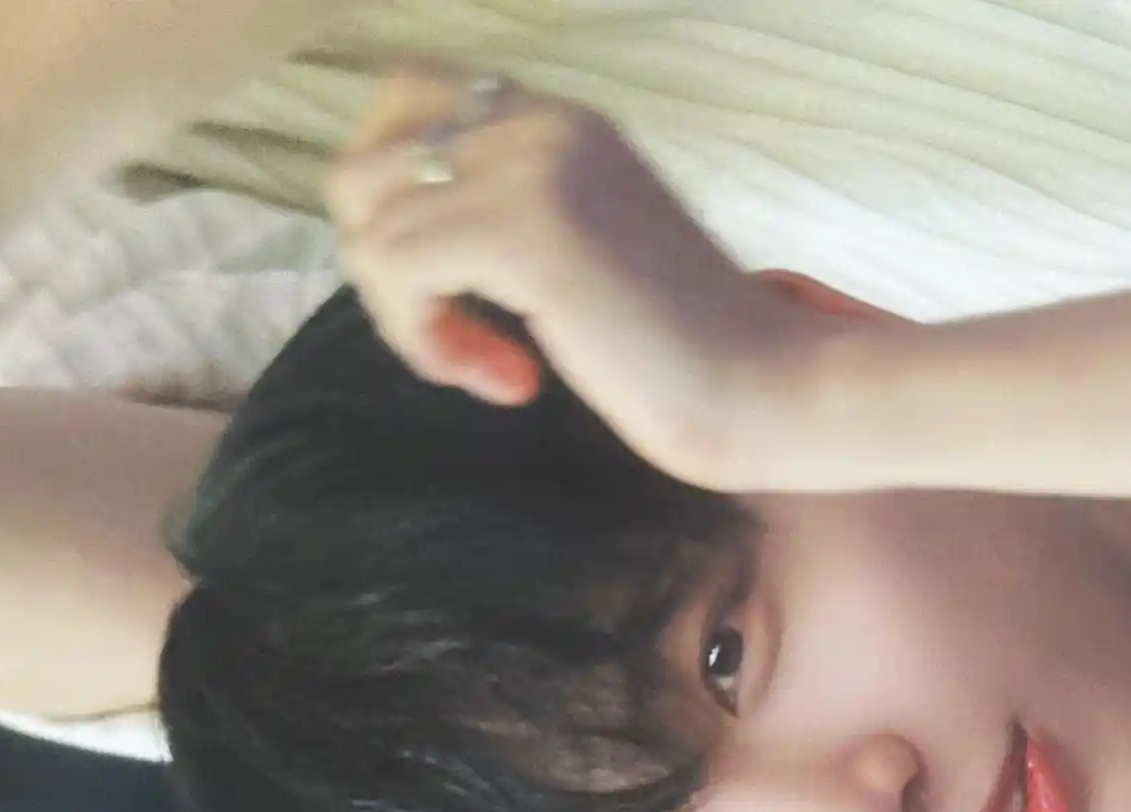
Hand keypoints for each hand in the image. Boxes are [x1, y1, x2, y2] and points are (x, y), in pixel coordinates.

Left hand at [323, 64, 840, 492]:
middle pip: (364, 167)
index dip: (398, 201)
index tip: (462, 288)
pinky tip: (507, 379)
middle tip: (460, 335)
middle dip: (386, 266)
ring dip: (408, 316)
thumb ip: (510, 212)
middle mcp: (542, 122)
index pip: (406, 104)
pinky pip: (393, 270)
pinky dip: (425, 340)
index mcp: (561, 120)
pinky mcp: (519, 231)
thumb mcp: (585, 247)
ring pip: (368, 225)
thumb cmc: (686, 349)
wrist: (766, 388)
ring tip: (489, 366)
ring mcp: (530, 169)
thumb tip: (390, 233)